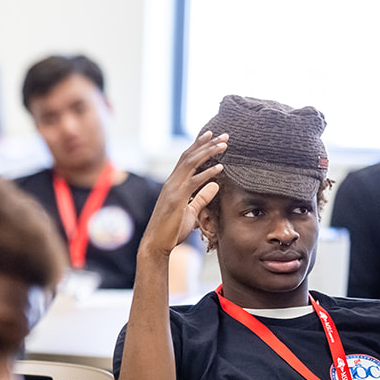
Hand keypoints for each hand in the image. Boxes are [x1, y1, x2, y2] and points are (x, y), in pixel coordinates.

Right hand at [139, 129, 227, 257]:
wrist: (156, 244)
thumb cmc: (171, 230)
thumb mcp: (190, 211)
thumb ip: (201, 197)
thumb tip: (215, 185)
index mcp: (173, 184)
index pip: (186, 159)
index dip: (199, 146)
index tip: (213, 137)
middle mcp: (171, 182)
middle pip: (189, 156)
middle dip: (207, 143)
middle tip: (224, 135)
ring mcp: (173, 189)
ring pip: (191, 163)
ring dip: (208, 152)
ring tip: (224, 145)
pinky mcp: (176, 198)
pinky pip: (193, 182)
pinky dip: (207, 173)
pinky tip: (220, 167)